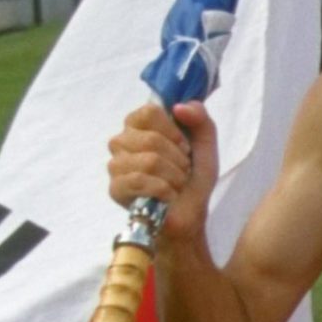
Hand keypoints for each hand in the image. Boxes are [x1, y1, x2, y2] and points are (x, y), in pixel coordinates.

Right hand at [106, 100, 215, 242]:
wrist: (189, 215)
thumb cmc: (193, 178)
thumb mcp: (206, 145)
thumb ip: (200, 119)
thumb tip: (179, 106)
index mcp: (140, 126)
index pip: (149, 112)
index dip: (173, 130)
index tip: (184, 146)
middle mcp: (123, 141)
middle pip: (151, 138)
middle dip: (178, 159)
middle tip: (182, 170)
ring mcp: (116, 165)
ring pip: (149, 161)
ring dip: (173, 176)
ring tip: (176, 184)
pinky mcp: (115, 188)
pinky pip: (139, 181)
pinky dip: (163, 190)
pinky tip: (167, 196)